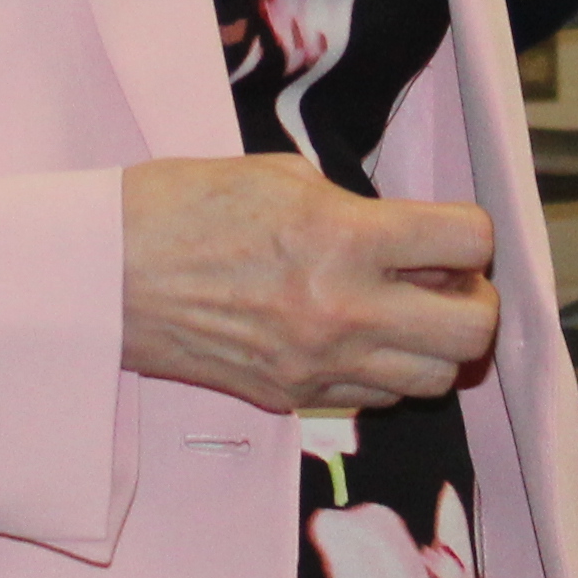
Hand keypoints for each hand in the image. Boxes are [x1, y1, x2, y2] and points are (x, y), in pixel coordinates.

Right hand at [120, 155, 497, 415]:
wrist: (103, 274)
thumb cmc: (180, 207)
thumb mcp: (279, 177)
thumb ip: (353, 208)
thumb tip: (402, 239)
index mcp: (344, 239)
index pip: (468, 243)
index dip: (470, 233)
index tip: (449, 233)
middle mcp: (343, 311)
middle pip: (473, 331)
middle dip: (474, 302)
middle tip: (445, 283)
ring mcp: (319, 365)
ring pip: (435, 379)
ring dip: (433, 345)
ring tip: (400, 314)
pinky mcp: (292, 399)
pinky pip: (376, 400)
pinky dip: (383, 372)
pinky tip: (354, 339)